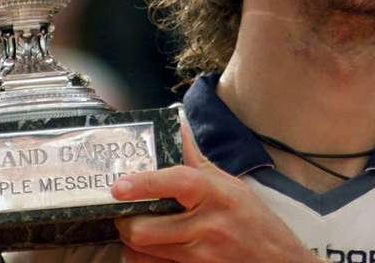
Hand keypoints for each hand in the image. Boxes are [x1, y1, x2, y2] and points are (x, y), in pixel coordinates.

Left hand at [112, 121, 320, 262]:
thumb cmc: (254, 221)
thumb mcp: (230, 185)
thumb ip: (197, 159)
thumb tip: (175, 125)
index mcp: (216, 195)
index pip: (177, 182)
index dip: (144, 183)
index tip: (119, 185)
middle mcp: (207, 227)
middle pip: (146, 228)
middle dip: (126, 220)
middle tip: (124, 210)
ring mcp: (201, 257)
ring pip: (144, 251)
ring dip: (130, 239)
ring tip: (133, 226)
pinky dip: (141, 259)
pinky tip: (146, 249)